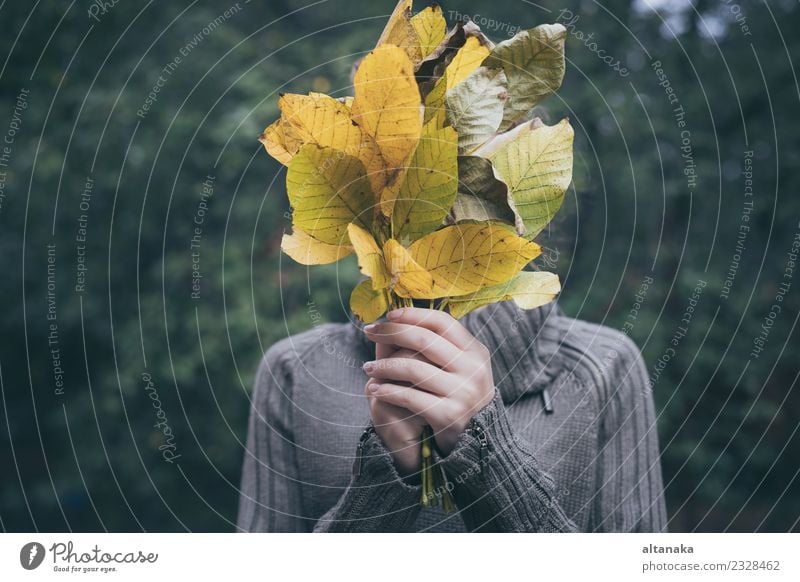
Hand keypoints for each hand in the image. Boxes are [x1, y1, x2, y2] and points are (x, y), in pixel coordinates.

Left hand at [363, 308, 495, 456]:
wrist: (478, 437)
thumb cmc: (459, 393)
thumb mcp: (460, 365)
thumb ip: (438, 344)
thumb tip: (398, 319)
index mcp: (475, 351)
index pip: (442, 321)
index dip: (413, 314)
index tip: (389, 315)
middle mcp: (472, 369)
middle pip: (423, 340)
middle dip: (391, 333)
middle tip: (369, 332)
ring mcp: (463, 392)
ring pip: (412, 368)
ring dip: (384, 366)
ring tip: (368, 368)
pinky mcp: (450, 415)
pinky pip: (410, 397)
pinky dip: (388, 391)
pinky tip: (374, 389)